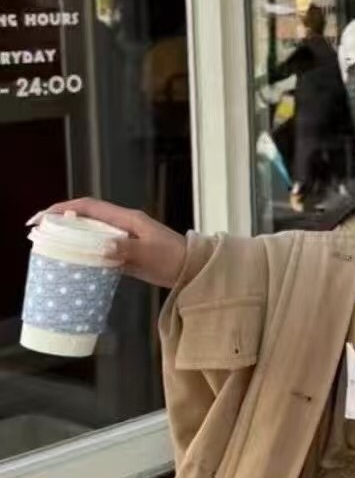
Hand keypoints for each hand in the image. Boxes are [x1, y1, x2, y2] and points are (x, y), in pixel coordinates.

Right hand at [28, 198, 186, 288]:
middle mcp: (123, 225)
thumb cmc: (174, 259)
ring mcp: (124, 239)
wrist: (193, 270)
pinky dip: (84, 253)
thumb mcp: (149, 254)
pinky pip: (99, 250)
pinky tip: (72, 263)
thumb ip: (125, 250)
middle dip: (61, 221)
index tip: (43, 216)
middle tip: (38, 233)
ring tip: (48, 247)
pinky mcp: (126, 254)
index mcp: (127, 219)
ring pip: (90, 234)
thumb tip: (100, 247)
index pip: (89, 207)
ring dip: (70, 238)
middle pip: (85, 218)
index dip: (64, 208)